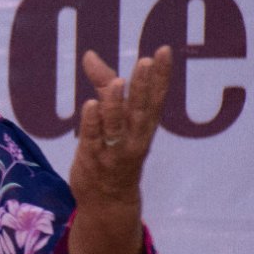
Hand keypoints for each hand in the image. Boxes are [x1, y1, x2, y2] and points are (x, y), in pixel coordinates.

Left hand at [68, 46, 171, 210]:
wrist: (108, 202)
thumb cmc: (112, 153)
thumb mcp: (111, 118)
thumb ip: (102, 86)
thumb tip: (89, 55)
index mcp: (143, 127)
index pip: (155, 98)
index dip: (160, 75)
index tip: (163, 51)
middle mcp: (133, 139)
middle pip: (139, 110)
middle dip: (143, 86)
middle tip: (146, 61)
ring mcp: (113, 151)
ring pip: (116, 126)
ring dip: (117, 104)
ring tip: (119, 81)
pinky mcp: (93, 161)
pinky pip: (93, 141)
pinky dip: (92, 124)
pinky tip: (90, 105)